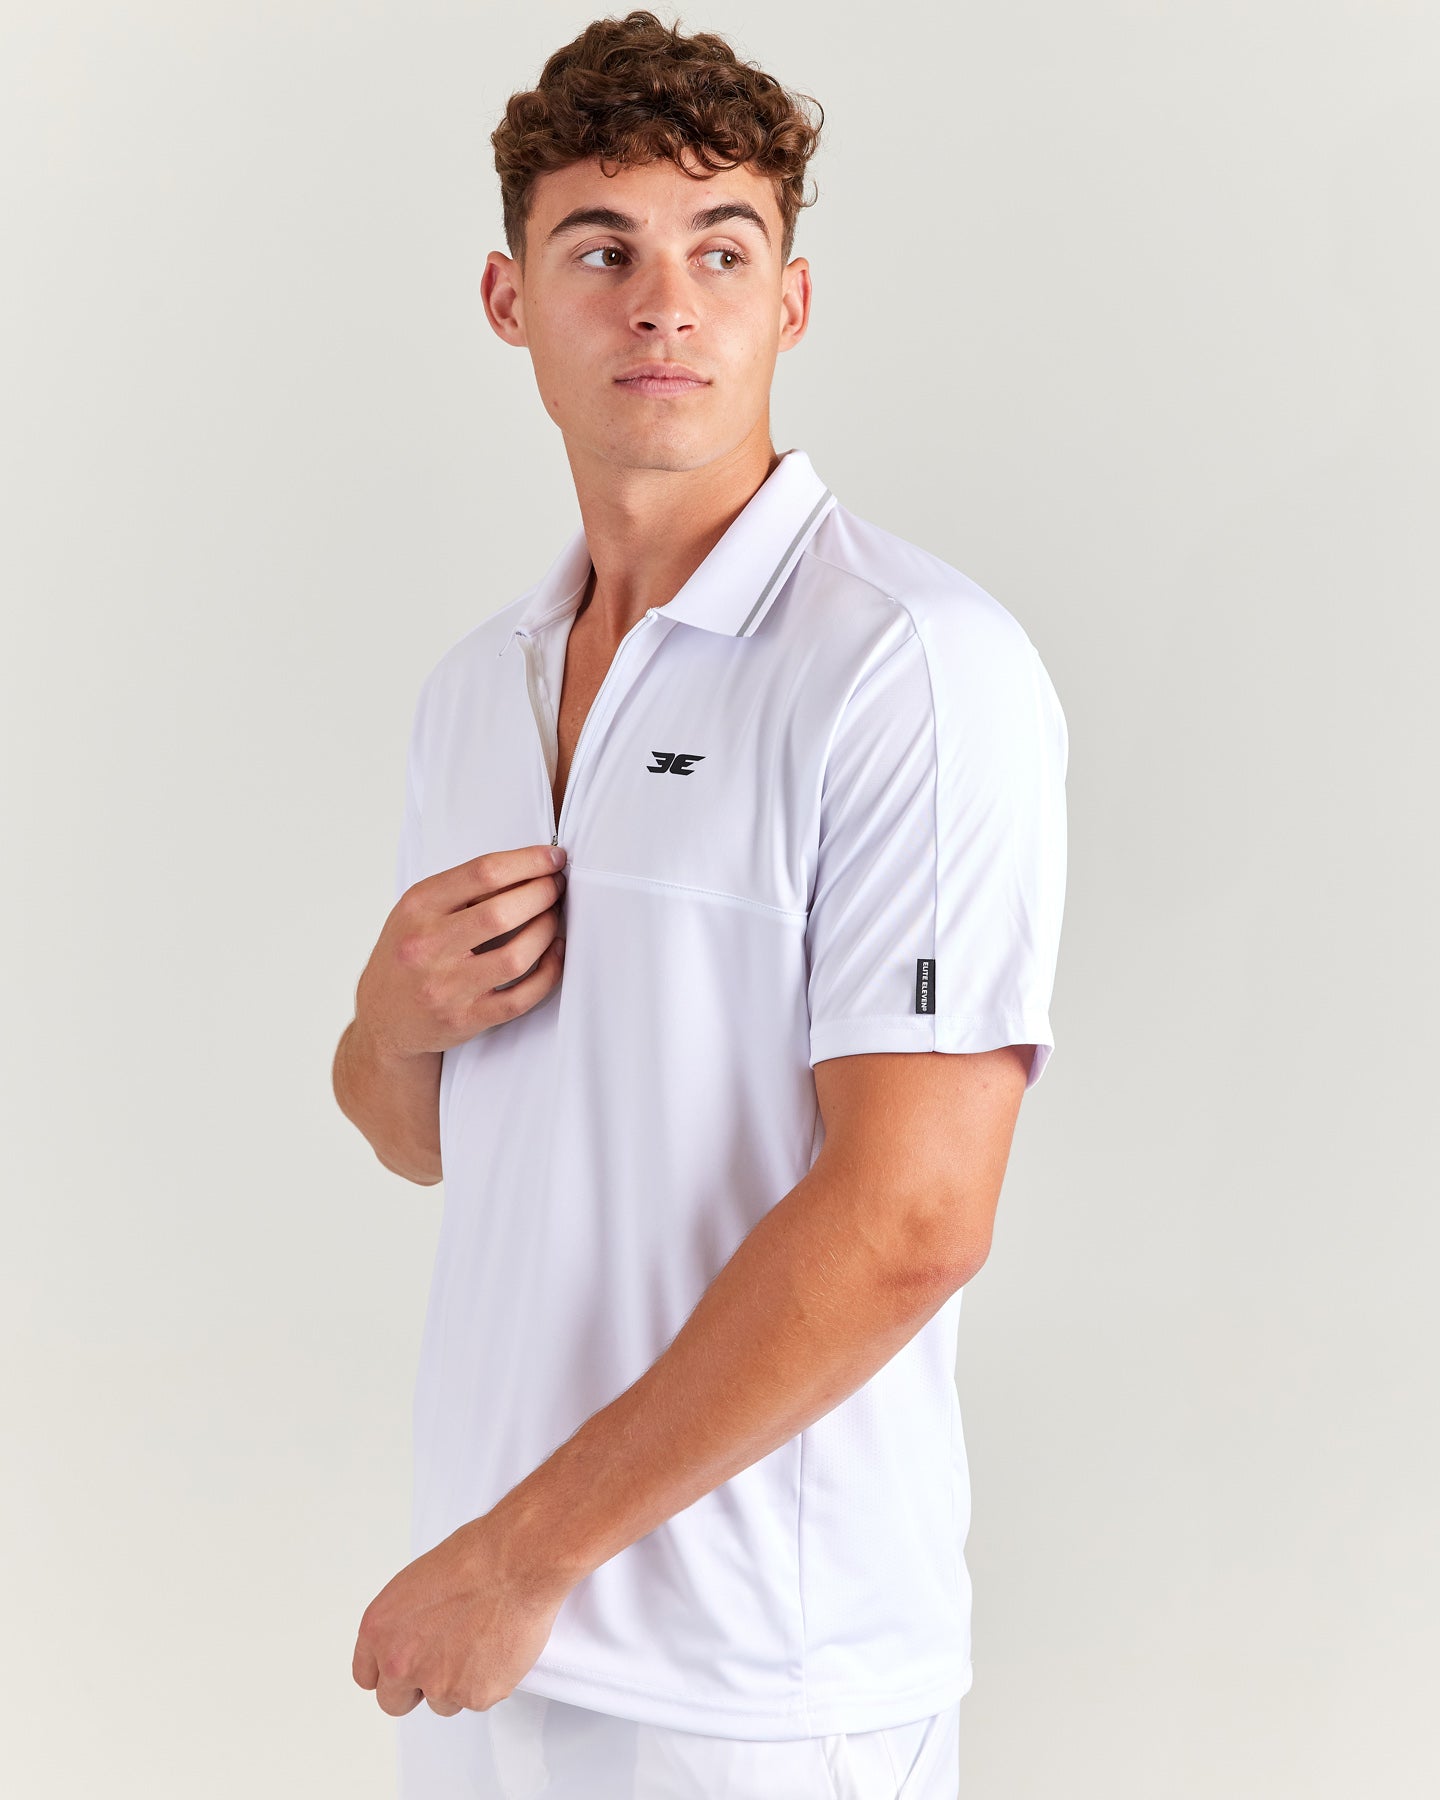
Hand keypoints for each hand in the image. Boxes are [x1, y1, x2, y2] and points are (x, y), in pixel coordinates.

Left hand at [351, 1511, 570, 1717]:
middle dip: (416, 1687)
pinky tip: (496, 1647)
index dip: (387, 1673)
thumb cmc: (475, 1557)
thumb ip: (405, 1623)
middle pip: (393, 1702)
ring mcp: (436, 1683)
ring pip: (441, 1702)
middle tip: (442, 1661)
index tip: (402, 1669)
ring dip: (456, 1682)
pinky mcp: (473, 1696)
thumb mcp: (417, 1582)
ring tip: (479, 1642)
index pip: (366, 1675)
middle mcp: (399, 1662)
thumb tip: (414, 1637)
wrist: (515, 1562)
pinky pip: (477, 1699)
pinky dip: (488, 1680)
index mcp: (379, 1629)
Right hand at [356, 844, 567, 1058]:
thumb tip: (526, 869)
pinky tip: (554, 955)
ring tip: (553, 918)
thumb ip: (462, 890)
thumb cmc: (407, 957)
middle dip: (543, 893)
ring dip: (547, 931)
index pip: (482, 873)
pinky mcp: (464, 1019)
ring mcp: (445, 987)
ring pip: (516, 956)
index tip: (553, 858)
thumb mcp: (417, 911)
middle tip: (556, 887)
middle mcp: (427, 946)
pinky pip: (521, 997)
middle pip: (502, 912)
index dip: (528, 862)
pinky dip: (548, 973)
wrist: (382, 1020)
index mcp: (417, 908)